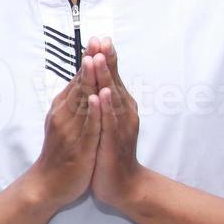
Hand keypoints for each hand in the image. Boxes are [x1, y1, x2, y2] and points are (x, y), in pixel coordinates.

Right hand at [25, 52, 101, 206]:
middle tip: (97, 41)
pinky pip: (86, 126)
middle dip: (89, 62)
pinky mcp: (77, 146)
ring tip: (95, 60)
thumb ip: (73, 103)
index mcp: (62, 108)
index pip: (77, 79)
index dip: (87, 59)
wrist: (47, 185)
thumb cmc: (60, 153)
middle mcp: (63, 115)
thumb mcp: (65, 123)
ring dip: (88, 80)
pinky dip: (91, 111)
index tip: (97, 39)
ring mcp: (69, 130)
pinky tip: (97, 97)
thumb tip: (81, 81)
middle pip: (79, 84)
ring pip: (81, 101)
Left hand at [86, 37, 144, 208]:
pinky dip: (107, 106)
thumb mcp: (107, 122)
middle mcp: (124, 112)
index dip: (106, 58)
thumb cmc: (111, 152)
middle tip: (101, 39)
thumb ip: (104, 103)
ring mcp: (121, 126)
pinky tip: (103, 93)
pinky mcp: (116, 141)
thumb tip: (99, 82)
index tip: (99, 37)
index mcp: (120, 106)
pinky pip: (111, 121)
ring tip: (100, 58)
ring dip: (107, 77)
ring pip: (113, 97)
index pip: (112, 77)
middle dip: (107, 60)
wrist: (123, 186)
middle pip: (114, 81)